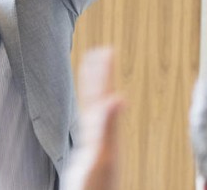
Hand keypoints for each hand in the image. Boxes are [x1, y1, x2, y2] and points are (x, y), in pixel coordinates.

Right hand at [61, 48, 122, 189]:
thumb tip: (117, 98)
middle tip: (102, 51)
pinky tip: (90, 111)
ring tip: (94, 73)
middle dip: (100, 76)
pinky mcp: (89, 155)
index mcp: (106, 134)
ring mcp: (97, 145)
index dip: (104, 74)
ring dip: (94, 89)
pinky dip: (88, 112)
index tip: (106, 50)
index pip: (104, 95)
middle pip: (102, 98)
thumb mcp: (100, 157)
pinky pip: (89, 125)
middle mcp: (104, 137)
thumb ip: (107, 128)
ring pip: (96, 109)